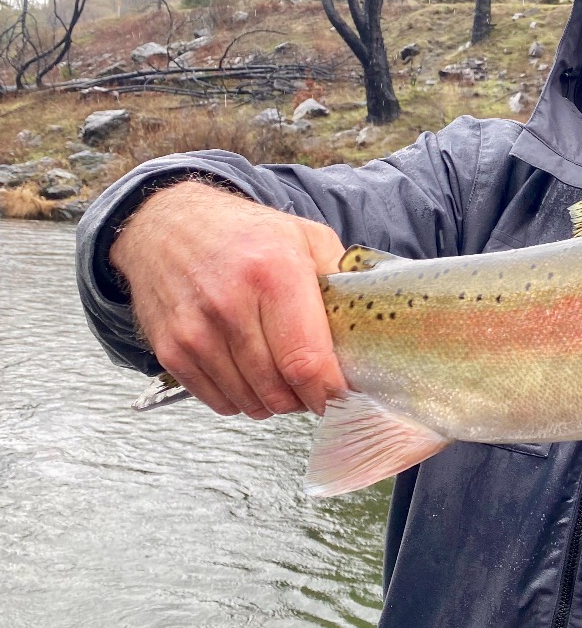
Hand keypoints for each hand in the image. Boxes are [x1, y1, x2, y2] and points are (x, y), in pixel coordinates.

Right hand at [110, 181, 346, 418]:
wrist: (165, 224)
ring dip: (274, 402)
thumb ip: (342, 279)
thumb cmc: (244, 234)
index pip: (306, 361)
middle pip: (278, 389)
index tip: (342, 394)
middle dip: (305, 399)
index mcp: (274, 274)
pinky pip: (218, 401)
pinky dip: (241, 399)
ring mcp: (195, 331)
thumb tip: (370, 325)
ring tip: (285, 380)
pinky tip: (251, 377)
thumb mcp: (305, 236)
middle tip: (315, 387)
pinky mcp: (170, 349)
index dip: (329, 391)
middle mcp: (230, 305)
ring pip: (249, 401)